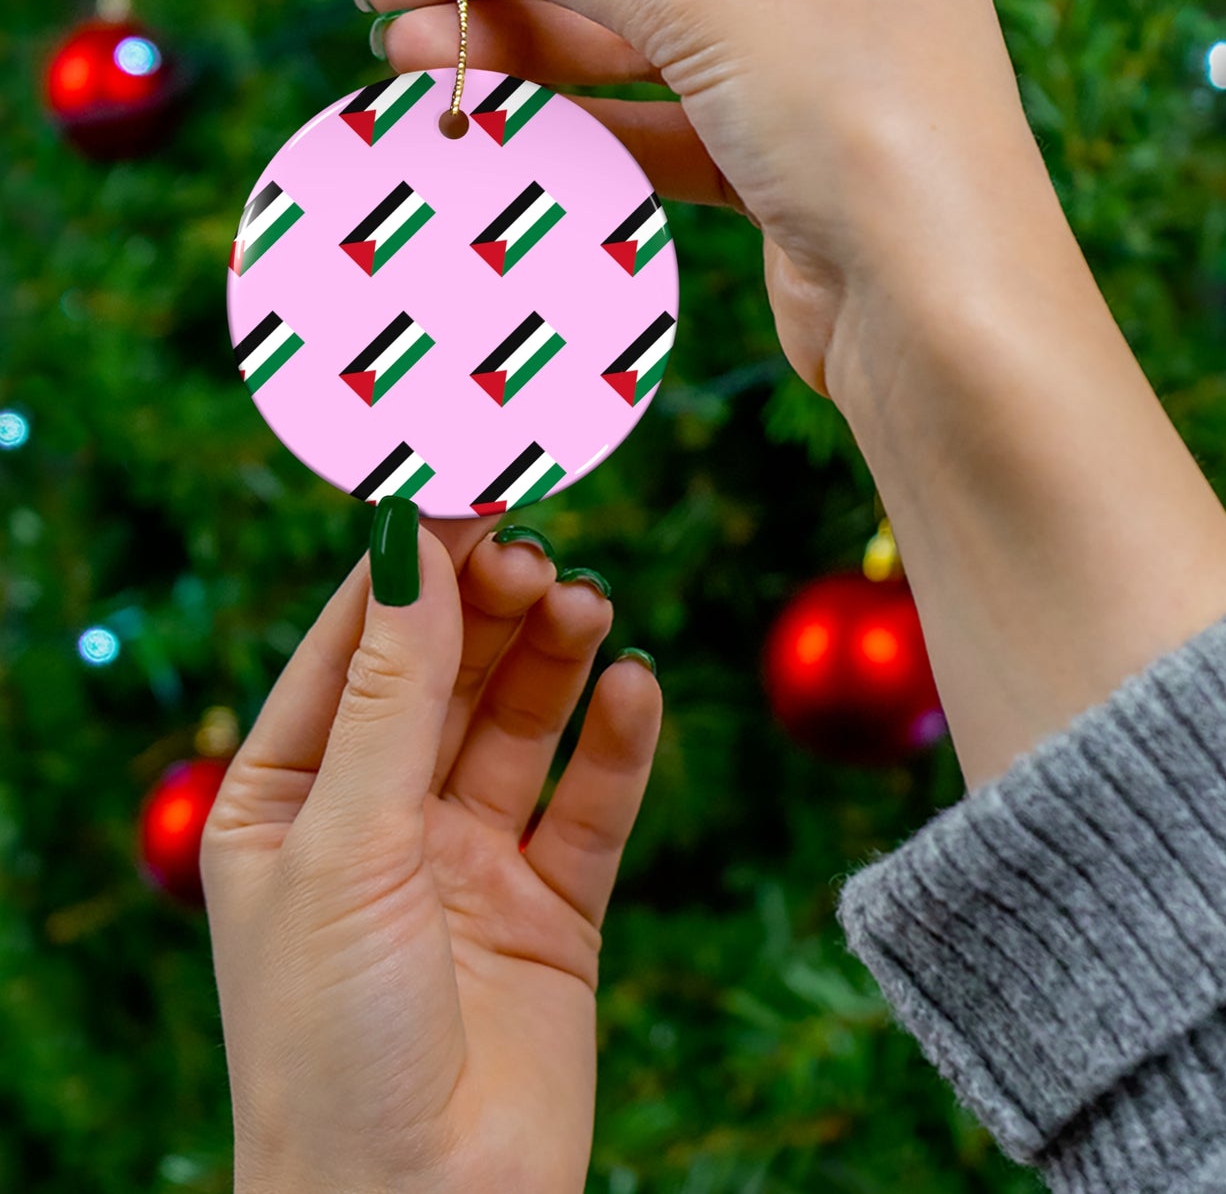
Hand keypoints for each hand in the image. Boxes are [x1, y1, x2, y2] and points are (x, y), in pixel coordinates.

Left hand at [201, 507, 661, 1193]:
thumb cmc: (331, 1041)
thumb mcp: (347, 844)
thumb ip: (392, 692)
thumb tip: (412, 543)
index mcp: (290, 799)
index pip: (355, 645)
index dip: (412, 565)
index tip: (471, 485)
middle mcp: (380, 819)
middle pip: (447, 673)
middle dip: (490, 608)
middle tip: (538, 556)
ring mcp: (469, 861)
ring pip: (521, 724)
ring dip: (555, 659)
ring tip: (588, 607)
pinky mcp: (552, 908)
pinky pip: (591, 803)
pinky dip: (617, 743)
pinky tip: (635, 689)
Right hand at [360, 0, 1049, 409]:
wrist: (939, 313)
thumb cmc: (861, 119)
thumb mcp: (706, 1)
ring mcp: (809, 65)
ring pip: (639, 40)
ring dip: (525, 48)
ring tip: (406, 58)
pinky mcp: (782, 160)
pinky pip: (660, 121)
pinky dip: (578, 120)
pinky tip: (490, 118)